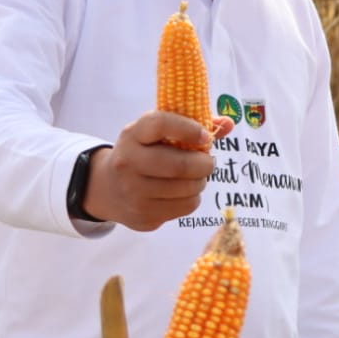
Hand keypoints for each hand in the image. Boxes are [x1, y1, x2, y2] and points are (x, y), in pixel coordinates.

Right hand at [81, 111, 217, 230]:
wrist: (108, 188)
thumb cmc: (143, 153)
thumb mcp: (156, 134)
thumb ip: (192, 124)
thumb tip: (229, 123)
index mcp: (132, 134)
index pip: (161, 124)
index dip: (189, 129)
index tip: (206, 136)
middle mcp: (128, 162)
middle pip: (179, 165)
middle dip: (204, 164)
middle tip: (209, 163)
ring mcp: (133, 191)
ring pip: (186, 189)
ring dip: (201, 182)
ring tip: (196, 177)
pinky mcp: (142, 214)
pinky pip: (184, 207)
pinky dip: (193, 198)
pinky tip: (184, 192)